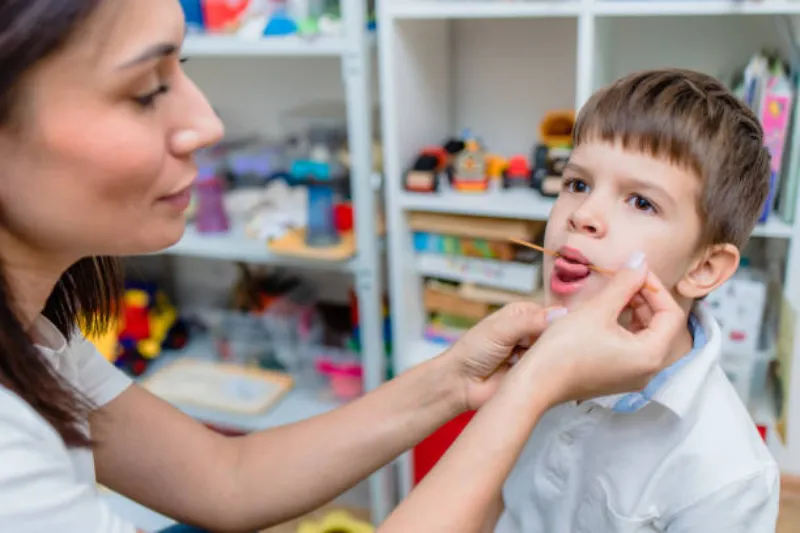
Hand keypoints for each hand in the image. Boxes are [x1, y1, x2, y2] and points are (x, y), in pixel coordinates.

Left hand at [439, 300, 556, 411]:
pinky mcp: (533, 373)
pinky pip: (549, 371)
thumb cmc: (473, 351)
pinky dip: (549, 372)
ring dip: (552, 357)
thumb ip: (529, 321)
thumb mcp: (501, 330)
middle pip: (555, 333)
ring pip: (554, 352)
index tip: (569, 328)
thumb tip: (560, 313)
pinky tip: (548, 373)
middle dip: (557, 340)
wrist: (461, 383)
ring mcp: (531, 353)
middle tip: (555, 348)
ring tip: (547, 362)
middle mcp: (528, 332)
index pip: (551, 312)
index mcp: (520, 314)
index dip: (560, 320)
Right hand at [518, 254, 684, 406]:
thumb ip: (623, 284)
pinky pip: (631, 346)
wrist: (536, 383)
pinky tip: (605, 312)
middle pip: (661, 325)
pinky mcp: (616, 376)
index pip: (671, 314)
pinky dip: (624, 326)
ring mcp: (632, 376)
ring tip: (614, 292)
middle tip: (624, 278)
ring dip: (634, 310)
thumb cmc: (563, 351)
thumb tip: (640, 261)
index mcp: (651, 355)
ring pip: (646, 335)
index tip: (636, 271)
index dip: (656, 287)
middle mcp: (647, 370)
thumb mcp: (596, 310)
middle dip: (645, 297)